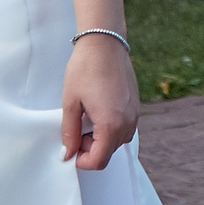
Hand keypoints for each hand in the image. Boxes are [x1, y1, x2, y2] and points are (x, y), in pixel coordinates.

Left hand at [62, 34, 139, 169]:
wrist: (105, 44)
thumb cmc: (85, 69)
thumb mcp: (70, 103)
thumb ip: (69, 132)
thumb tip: (67, 154)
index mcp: (110, 125)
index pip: (98, 161)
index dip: (81, 161)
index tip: (70, 147)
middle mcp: (127, 122)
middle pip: (109, 153)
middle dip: (90, 149)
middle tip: (75, 129)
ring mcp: (134, 114)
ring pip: (118, 141)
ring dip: (101, 139)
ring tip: (87, 119)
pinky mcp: (136, 105)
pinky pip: (125, 128)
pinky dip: (111, 128)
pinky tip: (98, 110)